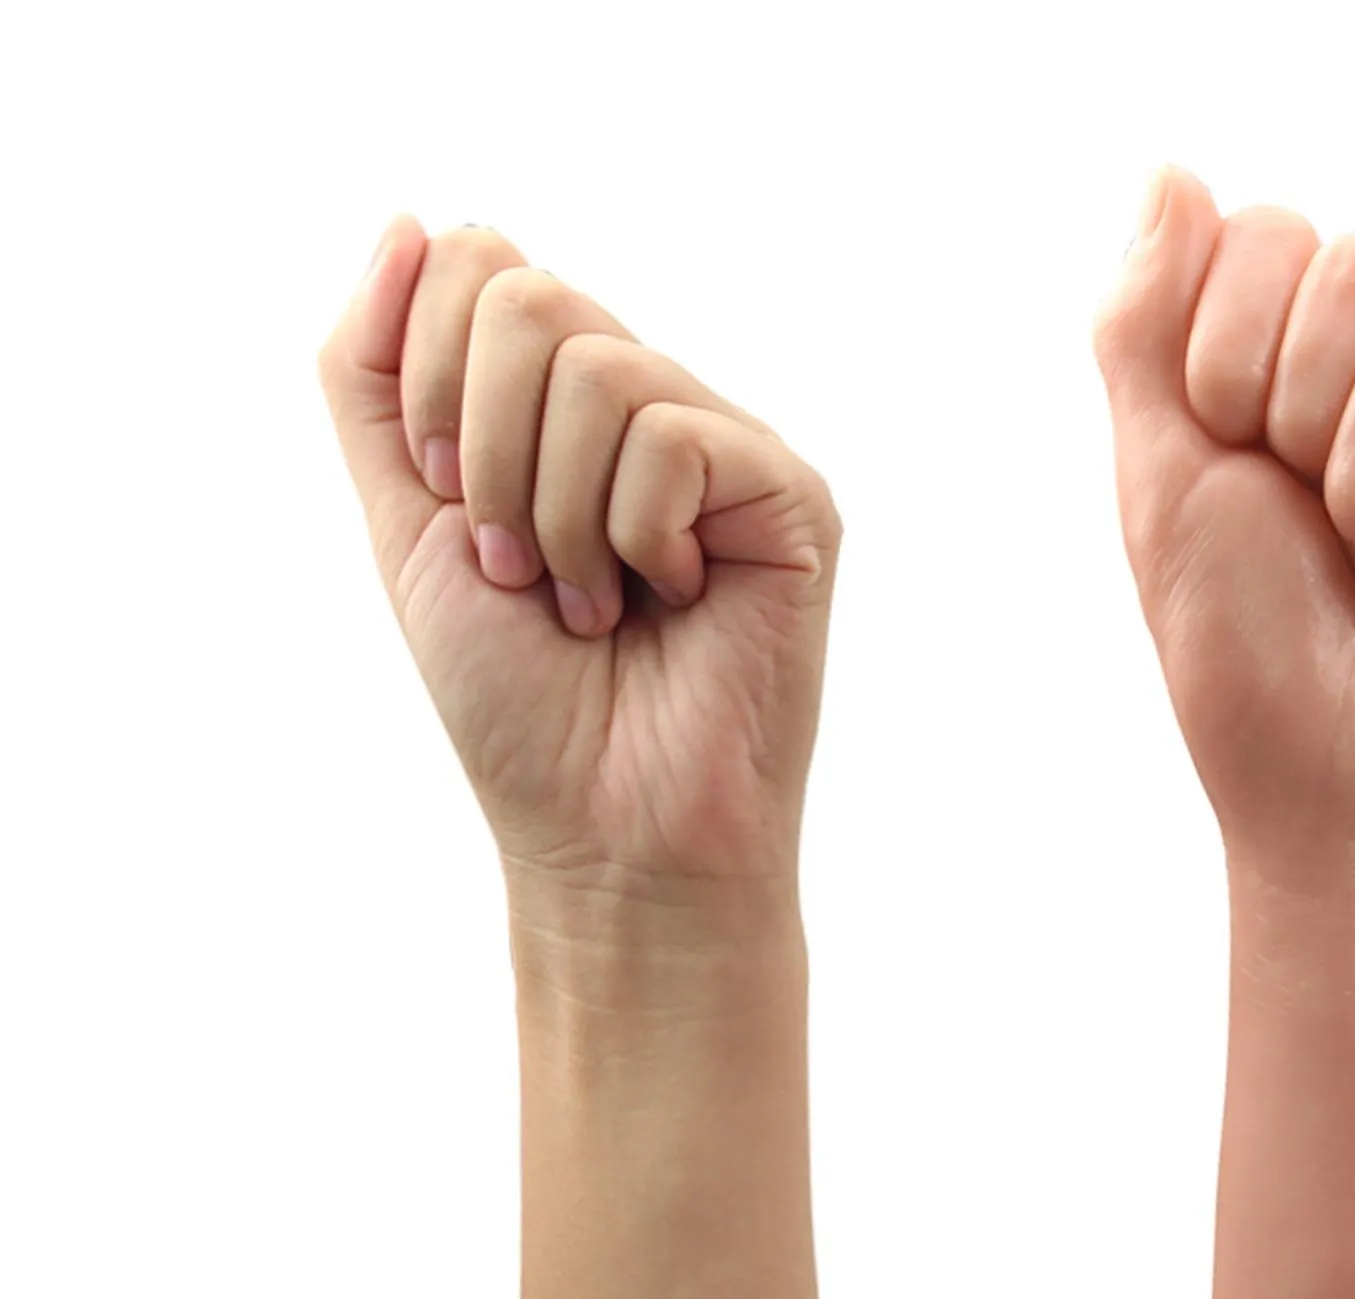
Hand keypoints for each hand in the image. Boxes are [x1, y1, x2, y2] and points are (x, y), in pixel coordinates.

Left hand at [318, 218, 839, 905]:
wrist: (605, 832)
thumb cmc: (520, 702)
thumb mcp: (407, 522)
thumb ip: (377, 377)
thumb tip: (409, 225)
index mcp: (564, 407)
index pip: (477, 265)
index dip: (431, 380)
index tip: (452, 506)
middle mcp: (652, 409)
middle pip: (527, 297)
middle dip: (483, 450)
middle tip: (521, 565)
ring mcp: (727, 450)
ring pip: (598, 370)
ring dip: (556, 514)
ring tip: (594, 604)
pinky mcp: (792, 498)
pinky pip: (674, 441)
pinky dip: (633, 538)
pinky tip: (667, 602)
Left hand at [1093, 168, 1354, 891]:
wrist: (1333, 812)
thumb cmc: (1253, 665)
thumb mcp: (1164, 483)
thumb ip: (1148, 327)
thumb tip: (1168, 171)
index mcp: (1314, 373)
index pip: (1270, 236)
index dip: (1218, 347)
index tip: (1229, 460)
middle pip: (1354, 260)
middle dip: (1282, 406)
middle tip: (1307, 524)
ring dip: (1351, 487)